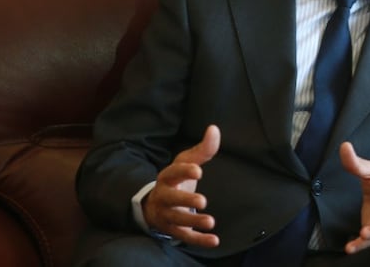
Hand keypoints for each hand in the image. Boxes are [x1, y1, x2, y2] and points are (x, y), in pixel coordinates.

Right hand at [143, 124, 220, 247]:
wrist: (154, 204)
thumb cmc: (175, 179)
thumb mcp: (186, 162)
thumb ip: (202, 149)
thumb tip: (214, 128)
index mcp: (167, 178)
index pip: (173, 173)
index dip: (185, 171)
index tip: (199, 171)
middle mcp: (164, 197)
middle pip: (171, 200)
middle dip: (185, 201)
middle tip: (202, 201)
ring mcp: (167, 215)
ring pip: (177, 220)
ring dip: (193, 222)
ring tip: (210, 222)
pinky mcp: (173, 230)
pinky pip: (185, 237)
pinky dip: (199, 240)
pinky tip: (214, 240)